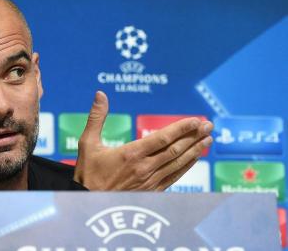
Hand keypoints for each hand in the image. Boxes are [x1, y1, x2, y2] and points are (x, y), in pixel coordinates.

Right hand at [73, 91, 212, 189]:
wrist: (87, 203)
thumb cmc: (88, 173)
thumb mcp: (88, 143)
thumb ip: (96, 117)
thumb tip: (100, 94)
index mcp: (131, 154)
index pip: (163, 138)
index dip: (182, 128)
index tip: (196, 120)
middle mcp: (144, 167)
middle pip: (176, 149)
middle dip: (194, 136)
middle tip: (209, 125)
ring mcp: (150, 181)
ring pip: (178, 164)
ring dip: (195, 151)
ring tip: (208, 140)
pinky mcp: (151, 191)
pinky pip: (174, 177)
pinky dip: (187, 167)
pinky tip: (194, 159)